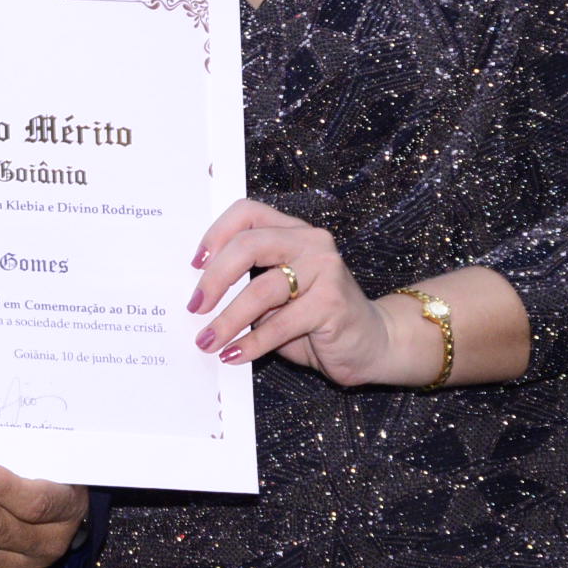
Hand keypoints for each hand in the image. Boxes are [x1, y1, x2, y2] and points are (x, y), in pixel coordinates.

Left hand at [188, 198, 396, 383]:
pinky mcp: (332, 303)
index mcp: (292, 231)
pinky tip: (234, 354)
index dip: (215, 235)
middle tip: (195, 306)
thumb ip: (249, 284)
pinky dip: (251, 343)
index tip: (194, 265)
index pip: (247, 213)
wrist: (373, 342)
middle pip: (249, 245)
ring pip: (261, 290)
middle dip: (215, 279)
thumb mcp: (277, 294)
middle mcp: (310, 242)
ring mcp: (325, 270)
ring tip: (207, 341)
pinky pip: (279, 324)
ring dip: (228, 320)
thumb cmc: (315, 318)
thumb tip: (198, 297)